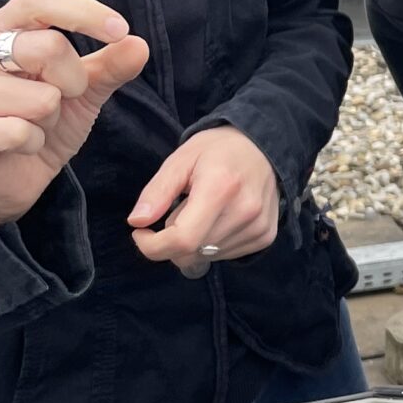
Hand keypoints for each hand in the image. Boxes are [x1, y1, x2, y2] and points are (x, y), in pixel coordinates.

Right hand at [0, 0, 148, 228]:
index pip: (39, 1)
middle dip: (72, 84)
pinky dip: (33, 144)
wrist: (13, 178)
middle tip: (57, 103)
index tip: (120, 31)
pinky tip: (18, 147)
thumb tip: (139, 45)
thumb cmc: (43, 123)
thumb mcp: (83, 91)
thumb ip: (109, 67)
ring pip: (39, 98)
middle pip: (48, 49)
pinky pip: (18, 132)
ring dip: (50, 120)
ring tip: (32, 125)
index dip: (82, 11)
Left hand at [129, 126, 279, 268]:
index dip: (152, 246)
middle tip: (177, 211)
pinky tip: (219, 219)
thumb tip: (137, 222)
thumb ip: (157, 192)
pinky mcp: (266, 236)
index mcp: (220, 188)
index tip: (141, 232)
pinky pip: (225, 256)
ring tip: (203, 212)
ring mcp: (258, 226)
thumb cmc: (217, 150)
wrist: (263, 145)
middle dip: (171, 240)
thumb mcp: (180, 160)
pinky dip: (212, 245)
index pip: (183, 240)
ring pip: (206, 257)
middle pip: (191, 252)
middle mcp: (244, 211)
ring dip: (194, 242)